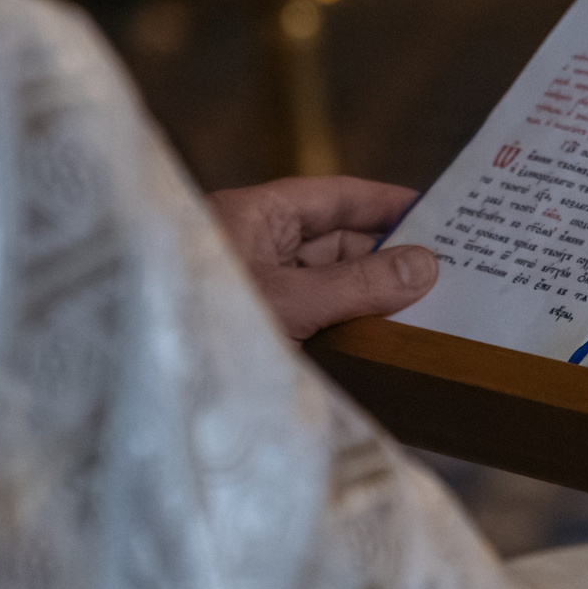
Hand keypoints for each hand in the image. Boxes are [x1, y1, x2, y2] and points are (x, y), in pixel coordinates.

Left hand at [207, 176, 435, 339]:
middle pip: (336, 242)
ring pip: (327, 284)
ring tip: (431, 307)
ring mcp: (254, 292)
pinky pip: (313, 319)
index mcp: (251, 217)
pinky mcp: (256, 331)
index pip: (334, 197)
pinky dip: (347, 327)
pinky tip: (385, 341)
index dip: (386, 202)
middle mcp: (252, 249)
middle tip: (449, 270)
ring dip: (371, 296)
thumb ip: (359, 285)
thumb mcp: (291, 302)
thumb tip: (426, 266)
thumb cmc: (201, 328)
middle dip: (388, 256)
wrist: (138, 391)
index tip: (439, 210)